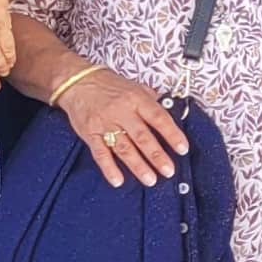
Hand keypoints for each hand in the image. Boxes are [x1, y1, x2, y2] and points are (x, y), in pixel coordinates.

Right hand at [61, 65, 188, 186]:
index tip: (183, 149)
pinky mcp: (90, 134)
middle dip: (157, 156)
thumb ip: (151, 100)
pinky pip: (100, 154)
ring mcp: (105, 124)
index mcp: (136, 99)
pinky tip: (118, 180)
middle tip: (168, 171)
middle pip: (142, 137)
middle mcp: (122, 112)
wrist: (78, 81)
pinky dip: (109, 168)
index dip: (172, 134)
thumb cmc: (108, 85)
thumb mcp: (134, 86)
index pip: (158, 118)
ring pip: (124, 148)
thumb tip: (170, 111)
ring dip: (138, 166)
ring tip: (150, 179)